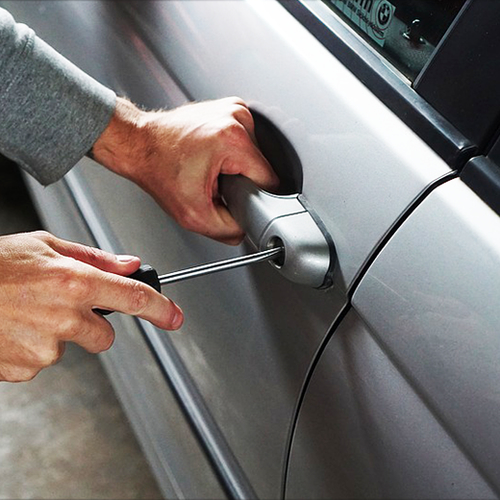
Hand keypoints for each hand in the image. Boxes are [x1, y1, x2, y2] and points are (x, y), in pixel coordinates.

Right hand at [0, 231, 182, 381]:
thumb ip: (94, 258)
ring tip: (23, 312)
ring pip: (70, 347)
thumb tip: (130, 264)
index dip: (162, 309)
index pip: (135, 298)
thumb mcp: (44, 245)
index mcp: (76, 282)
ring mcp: (46, 347)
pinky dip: (31, 348)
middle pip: (105, 335)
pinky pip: (41, 361)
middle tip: (59, 306)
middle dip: (91, 324)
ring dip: (55, 334)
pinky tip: (12, 329)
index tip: (175, 318)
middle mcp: (66, 316)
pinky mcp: (25, 368)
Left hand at [92, 97, 278, 244]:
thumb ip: (228, 230)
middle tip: (214, 183)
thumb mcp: (194, 215)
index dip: (253, 197)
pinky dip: (232, 153)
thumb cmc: (158, 170)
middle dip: (241, 181)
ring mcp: (234, 109)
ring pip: (254, 155)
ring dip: (237, 167)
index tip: (233, 197)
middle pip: (261, 167)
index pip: (269, 180)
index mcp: (233, 140)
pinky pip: (245, 141)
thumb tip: (246, 229)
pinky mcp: (230, 108)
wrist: (139, 144)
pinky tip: (212, 156)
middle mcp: (237, 117)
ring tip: (211, 168)